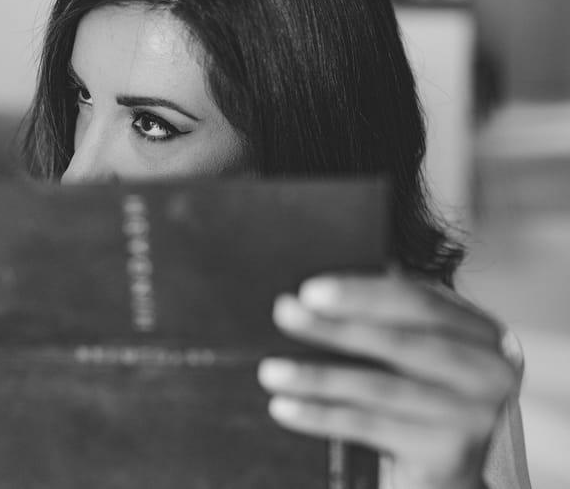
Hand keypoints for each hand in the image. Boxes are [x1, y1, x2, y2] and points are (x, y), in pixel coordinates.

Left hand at [257, 270, 518, 488]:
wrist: (442, 470)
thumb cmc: (417, 394)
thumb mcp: (412, 352)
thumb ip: (383, 318)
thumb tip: (310, 295)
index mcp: (480, 330)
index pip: (417, 300)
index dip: (362, 292)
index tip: (309, 289)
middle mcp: (489, 370)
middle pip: (401, 340)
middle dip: (336, 326)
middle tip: (285, 313)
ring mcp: (475, 414)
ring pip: (380, 387)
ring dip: (318, 376)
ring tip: (271, 370)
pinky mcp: (450, 452)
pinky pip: (371, 427)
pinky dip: (322, 415)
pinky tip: (285, 407)